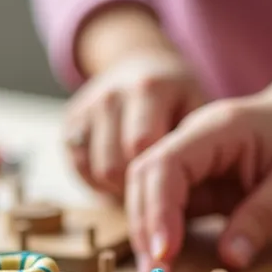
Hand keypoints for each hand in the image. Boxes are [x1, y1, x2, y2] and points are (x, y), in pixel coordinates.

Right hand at [64, 50, 204, 195]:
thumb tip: (191, 206)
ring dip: (117, 189)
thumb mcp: (201, 113)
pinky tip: (122, 178)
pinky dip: (99, 183)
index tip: (174, 196)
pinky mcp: (70, 122)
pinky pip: (79, 168)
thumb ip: (197, 150)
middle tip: (158, 195)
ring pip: (94, 171)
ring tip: (141, 186)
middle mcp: (111, 95)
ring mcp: (86, 108)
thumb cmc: (180, 100)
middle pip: (113, 166)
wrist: (143, 66)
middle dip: (135, 189)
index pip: (141, 146)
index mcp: (149, 88)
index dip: (156, 178)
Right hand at [125, 92, 271, 271]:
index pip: (168, 163)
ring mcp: (186, 157)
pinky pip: (163, 203)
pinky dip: (160, 232)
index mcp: (217, 128)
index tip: (165, 252)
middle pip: (145, 176)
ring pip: (146, 191)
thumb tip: (231, 259)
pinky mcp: (188, 178)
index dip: (159, 209)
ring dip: (147, 233)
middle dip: (145, 227)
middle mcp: (190, 138)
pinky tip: (165, 261)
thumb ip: (264, 215)